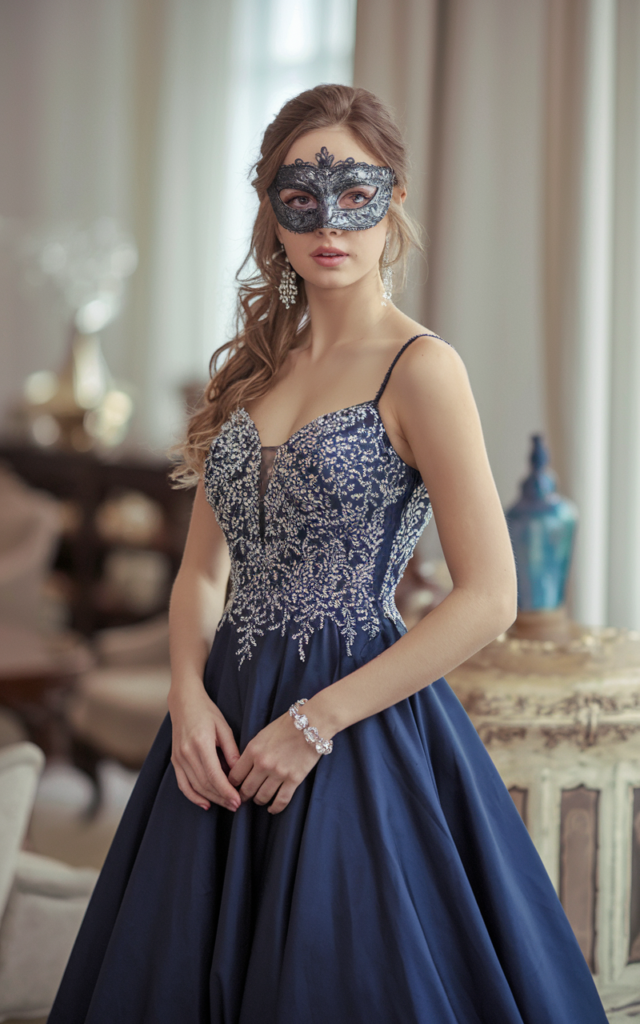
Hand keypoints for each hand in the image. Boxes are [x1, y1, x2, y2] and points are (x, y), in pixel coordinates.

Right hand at [169, 684, 240, 811]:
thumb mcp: (224, 727)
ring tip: (226, 805)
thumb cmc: (207, 712)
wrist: (184, 702)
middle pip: (205, 784)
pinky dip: (193, 796)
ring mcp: (178, 758)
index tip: (238, 801)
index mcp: (201, 743)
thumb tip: (238, 773)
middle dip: (221, 798)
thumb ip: (231, 751)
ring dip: (211, 798)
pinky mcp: (174, 760)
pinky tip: (205, 804)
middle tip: (236, 806)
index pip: (214, 775)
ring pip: (195, 786)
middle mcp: (187, 753)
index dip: (226, 791)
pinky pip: (183, 784)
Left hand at [228, 712, 320, 813]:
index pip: (234, 775)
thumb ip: (252, 752)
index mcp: (253, 750)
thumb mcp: (263, 734)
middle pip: (246, 789)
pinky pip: (281, 800)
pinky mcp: (294, 779)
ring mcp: (279, 773)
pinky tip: (272, 809)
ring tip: (260, 800)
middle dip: (243, 796)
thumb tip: (243, 768)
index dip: (232, 785)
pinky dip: (275, 808)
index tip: (233, 788)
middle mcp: (263, 763)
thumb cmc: (287, 725)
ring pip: (262, 797)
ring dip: (259, 801)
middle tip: (244, 798)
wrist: (312, 722)